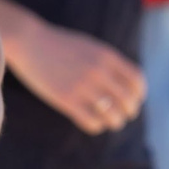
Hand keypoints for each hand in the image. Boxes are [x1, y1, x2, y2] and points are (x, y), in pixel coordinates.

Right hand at [4, 20, 144, 134]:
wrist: (29, 42)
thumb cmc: (60, 46)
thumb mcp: (90, 47)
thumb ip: (108, 63)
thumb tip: (126, 85)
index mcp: (107, 56)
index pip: (137, 80)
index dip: (138, 94)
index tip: (133, 100)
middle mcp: (98, 71)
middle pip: (128, 101)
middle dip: (129, 112)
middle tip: (123, 115)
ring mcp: (82, 86)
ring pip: (113, 115)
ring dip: (115, 122)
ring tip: (110, 122)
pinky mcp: (66, 100)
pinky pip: (92, 122)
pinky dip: (96, 126)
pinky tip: (92, 122)